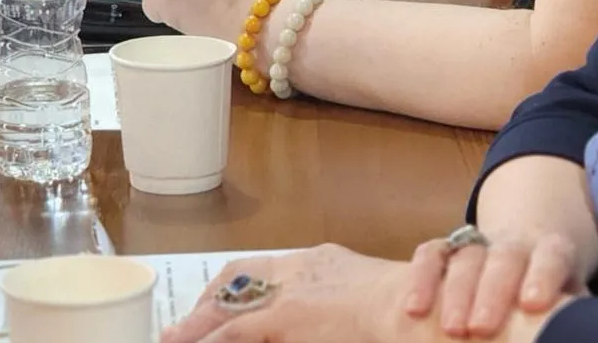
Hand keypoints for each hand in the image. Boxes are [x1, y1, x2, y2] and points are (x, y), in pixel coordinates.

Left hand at [162, 245, 410, 342]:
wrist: (421, 310)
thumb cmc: (407, 310)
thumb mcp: (365, 301)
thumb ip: (337, 308)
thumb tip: (329, 321)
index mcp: (322, 262)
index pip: (266, 270)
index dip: (237, 288)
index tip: (222, 305)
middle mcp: (302, 268)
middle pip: (239, 278)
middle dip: (209, 300)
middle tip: (187, 326)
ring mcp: (291, 292)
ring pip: (229, 305)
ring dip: (199, 324)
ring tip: (176, 338)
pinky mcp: (286, 318)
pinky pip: (235, 331)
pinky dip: (209, 338)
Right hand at [403, 232, 583, 337]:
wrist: (528, 244)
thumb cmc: (552, 287)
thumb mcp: (570, 292)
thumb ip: (572, 308)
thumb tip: (586, 329)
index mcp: (553, 251)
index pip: (552, 255)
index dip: (543, 275)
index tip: (533, 302)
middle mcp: (515, 244)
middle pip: (504, 256)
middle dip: (490, 290)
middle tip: (480, 328)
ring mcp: (479, 244)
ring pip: (466, 256)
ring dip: (455, 291)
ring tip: (450, 329)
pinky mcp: (449, 249)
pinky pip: (432, 253)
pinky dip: (422, 277)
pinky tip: (412, 308)